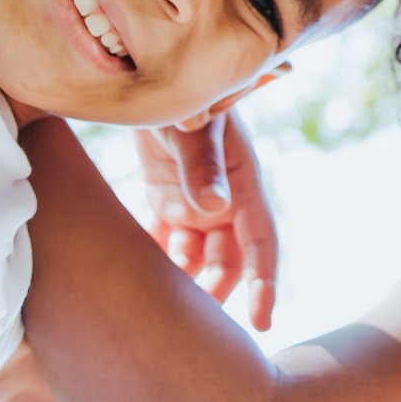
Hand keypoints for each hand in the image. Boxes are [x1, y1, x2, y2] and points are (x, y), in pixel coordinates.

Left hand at [137, 113, 278, 330]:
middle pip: (228, 261)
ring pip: (196, 260)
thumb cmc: (181, 97)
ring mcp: (196, 205)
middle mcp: (224, 201)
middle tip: (189, 320)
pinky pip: (164, 245)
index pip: (261, 241)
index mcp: (243, 183)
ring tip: (156, 300)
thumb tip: (214, 208)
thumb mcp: (193, 126)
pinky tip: (135, 279)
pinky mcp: (167, 204)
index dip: (265, 283)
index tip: (261, 322)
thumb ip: (202, 164)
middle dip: (214, 291)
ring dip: (181, 281)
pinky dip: (154, 263)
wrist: (146, 79)